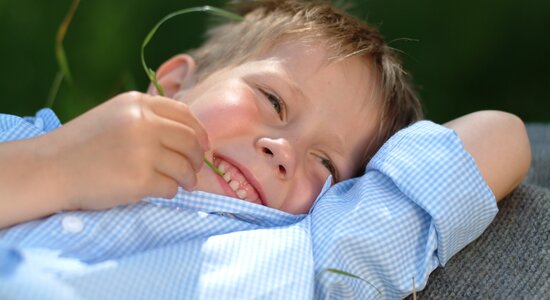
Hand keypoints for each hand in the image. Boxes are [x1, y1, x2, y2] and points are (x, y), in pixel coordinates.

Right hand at [38, 91, 208, 210]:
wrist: (50, 169)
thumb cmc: (83, 145)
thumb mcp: (115, 116)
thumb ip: (147, 118)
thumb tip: (189, 135)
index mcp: (138, 104)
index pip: (185, 115)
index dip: (200, 132)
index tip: (204, 145)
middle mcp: (143, 123)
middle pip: (191, 141)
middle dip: (198, 158)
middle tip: (196, 169)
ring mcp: (142, 151)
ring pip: (184, 167)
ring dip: (188, 179)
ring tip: (184, 184)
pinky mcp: (139, 180)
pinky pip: (170, 188)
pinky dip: (170, 192)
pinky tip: (160, 191)